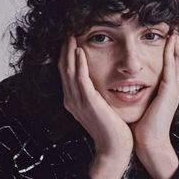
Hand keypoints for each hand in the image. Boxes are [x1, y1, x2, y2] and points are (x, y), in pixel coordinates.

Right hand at [58, 36, 132, 178]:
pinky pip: (81, 79)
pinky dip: (79, 64)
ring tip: (72, 35)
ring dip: (70, 51)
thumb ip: (95, 95)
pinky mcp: (89, 103)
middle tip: (68, 31)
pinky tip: (80, 50)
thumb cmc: (112, 129)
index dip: (67, 56)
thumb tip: (99, 83)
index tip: (71, 40)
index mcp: (74, 101)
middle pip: (63, 69)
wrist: (115, 147)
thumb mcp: (100, 108)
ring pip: (69, 71)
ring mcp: (78, 102)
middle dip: (64, 50)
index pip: (66, 73)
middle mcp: (72, 100)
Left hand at [131, 33, 178, 178]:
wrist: (148, 143)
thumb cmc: (142, 125)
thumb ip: (138, 90)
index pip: (170, 61)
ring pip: (178, 57)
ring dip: (176, 40)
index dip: (168, 46)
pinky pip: (172, 66)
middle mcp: (173, 85)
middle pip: (178, 55)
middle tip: (172, 21)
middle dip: (175, 38)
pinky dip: (171, 51)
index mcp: (166, 88)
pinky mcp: (169, 91)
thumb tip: (125, 83)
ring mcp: (174, 87)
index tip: (161, 30)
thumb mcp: (141, 103)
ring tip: (173, 24)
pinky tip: (169, 39)